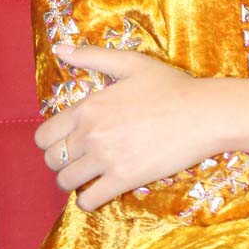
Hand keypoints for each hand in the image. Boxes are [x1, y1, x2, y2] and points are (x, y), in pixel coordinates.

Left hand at [34, 45, 218, 210]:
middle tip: (79, 159)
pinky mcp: (124, 179)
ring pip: (65, 182)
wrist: (204, 113)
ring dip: (73, 181)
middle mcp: (90, 133)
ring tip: (89, 175)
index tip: (67, 142)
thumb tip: (58, 47)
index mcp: (88, 106)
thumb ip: (91, 56)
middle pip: (51, 160)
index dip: (51, 141)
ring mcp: (106, 158)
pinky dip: (87, 201)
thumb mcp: (130, 63)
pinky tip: (98, 191)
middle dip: (61, 161)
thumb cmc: (170, 86)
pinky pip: (88, 201)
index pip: (44, 135)